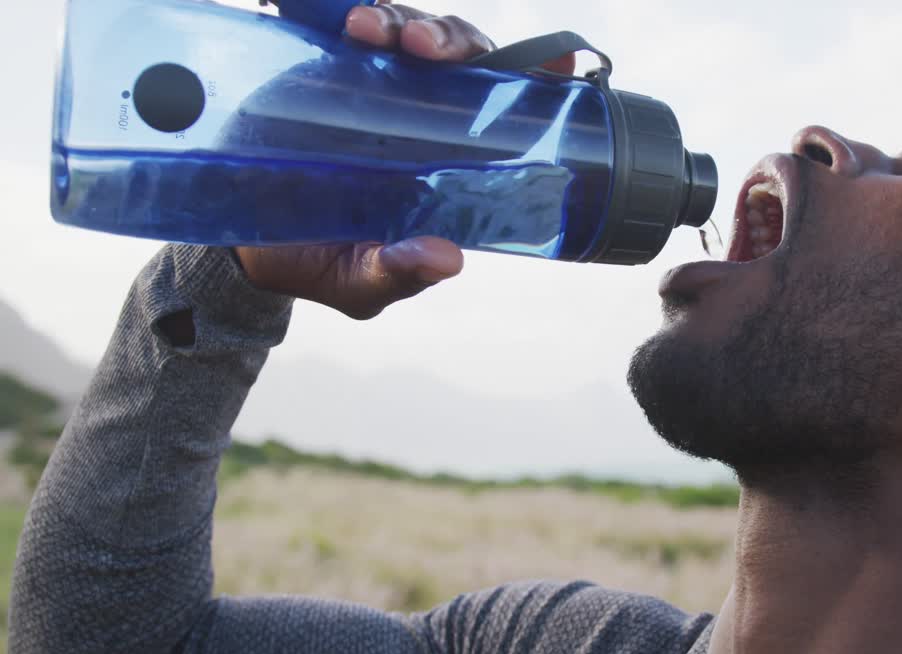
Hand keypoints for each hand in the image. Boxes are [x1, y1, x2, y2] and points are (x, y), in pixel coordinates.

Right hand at [234, 2, 574, 319]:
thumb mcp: (361, 279)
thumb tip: (447, 260)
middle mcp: (420, 113)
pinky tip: (345, 19)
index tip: (562, 66)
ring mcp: (372, 85)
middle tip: (425, 50)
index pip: (504, 106)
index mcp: (446, 160)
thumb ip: (400, 271)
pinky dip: (350, 11)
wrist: (238, 248)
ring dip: (398, 22)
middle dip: (451, 41)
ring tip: (367, 31)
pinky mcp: (321, 65)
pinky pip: (345, 23)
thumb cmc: (318, 261)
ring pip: (407, 32)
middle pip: (460, 58)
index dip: (538, 80)